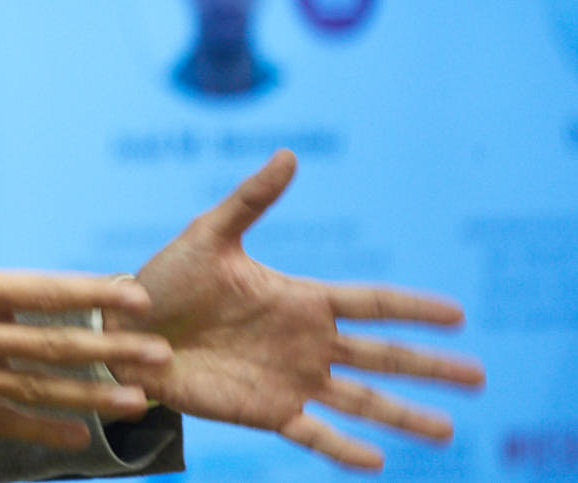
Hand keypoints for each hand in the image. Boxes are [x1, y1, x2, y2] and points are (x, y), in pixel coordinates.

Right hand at [0, 121, 174, 448]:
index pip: (42, 291)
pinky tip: (79, 435)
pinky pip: (3, 423)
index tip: (138, 297)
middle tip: (160, 357)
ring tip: (138, 402)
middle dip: (113, 352)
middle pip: (54, 345)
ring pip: (38, 390)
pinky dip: (43, 429)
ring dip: (92, 397)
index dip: (94, 294)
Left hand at [112, 150, 485, 469]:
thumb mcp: (209, 235)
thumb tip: (289, 154)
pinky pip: (314, 433)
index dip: (414, 309)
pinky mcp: (265, 410)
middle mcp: (305, 343)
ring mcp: (290, 379)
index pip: (371, 304)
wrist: (126, 327)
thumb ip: (252, 199)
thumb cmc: (165, 279)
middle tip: (478, 378)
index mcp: (299, 299)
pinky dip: (344, 449)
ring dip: (403, 415)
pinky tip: (377, 461)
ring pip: (361, 401)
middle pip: (382, 357)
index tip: (458, 314)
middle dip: (430, 367)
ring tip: (447, 430)